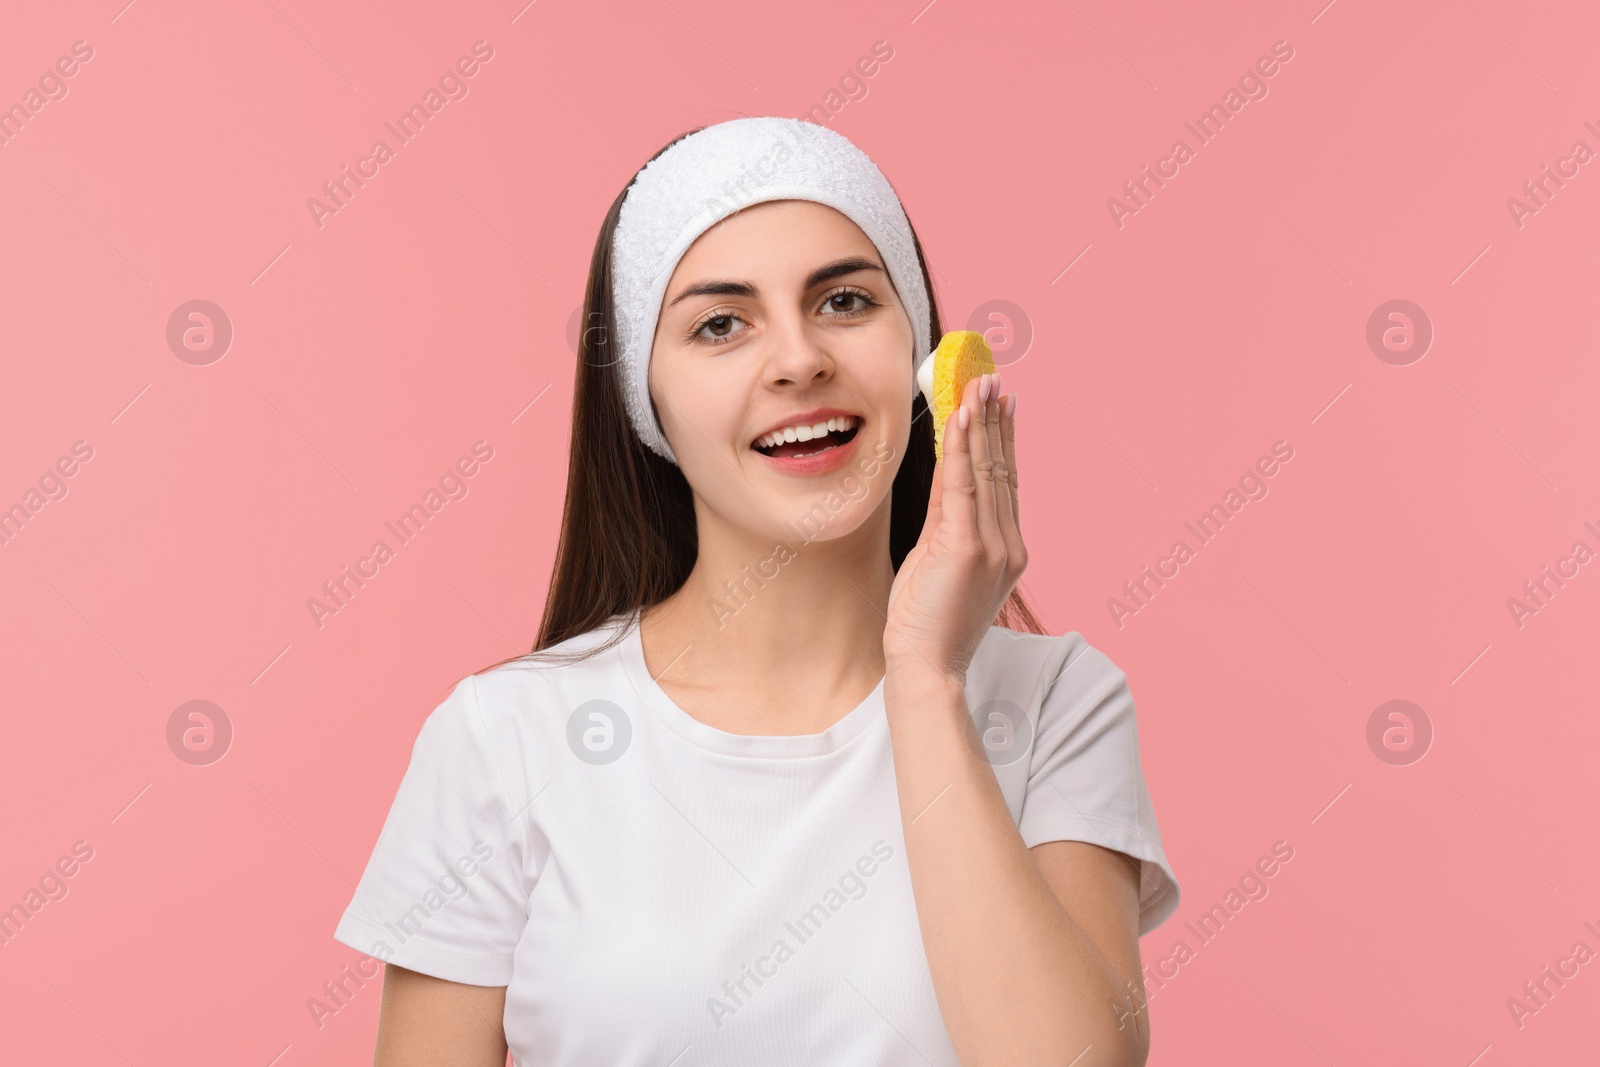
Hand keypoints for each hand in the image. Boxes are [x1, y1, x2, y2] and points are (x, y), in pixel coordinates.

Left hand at [885, 371, 1025, 683]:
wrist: (926, 668)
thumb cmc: (925, 622)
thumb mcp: (938, 560)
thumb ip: (947, 519)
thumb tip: (945, 476)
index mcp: (1008, 550)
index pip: (1006, 482)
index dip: (1003, 439)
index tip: (1001, 403)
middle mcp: (1010, 545)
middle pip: (1002, 468)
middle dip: (995, 420)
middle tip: (991, 378)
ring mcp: (993, 546)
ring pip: (986, 470)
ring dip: (980, 422)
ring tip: (979, 384)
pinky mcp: (968, 548)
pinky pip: (963, 485)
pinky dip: (961, 447)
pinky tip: (960, 417)